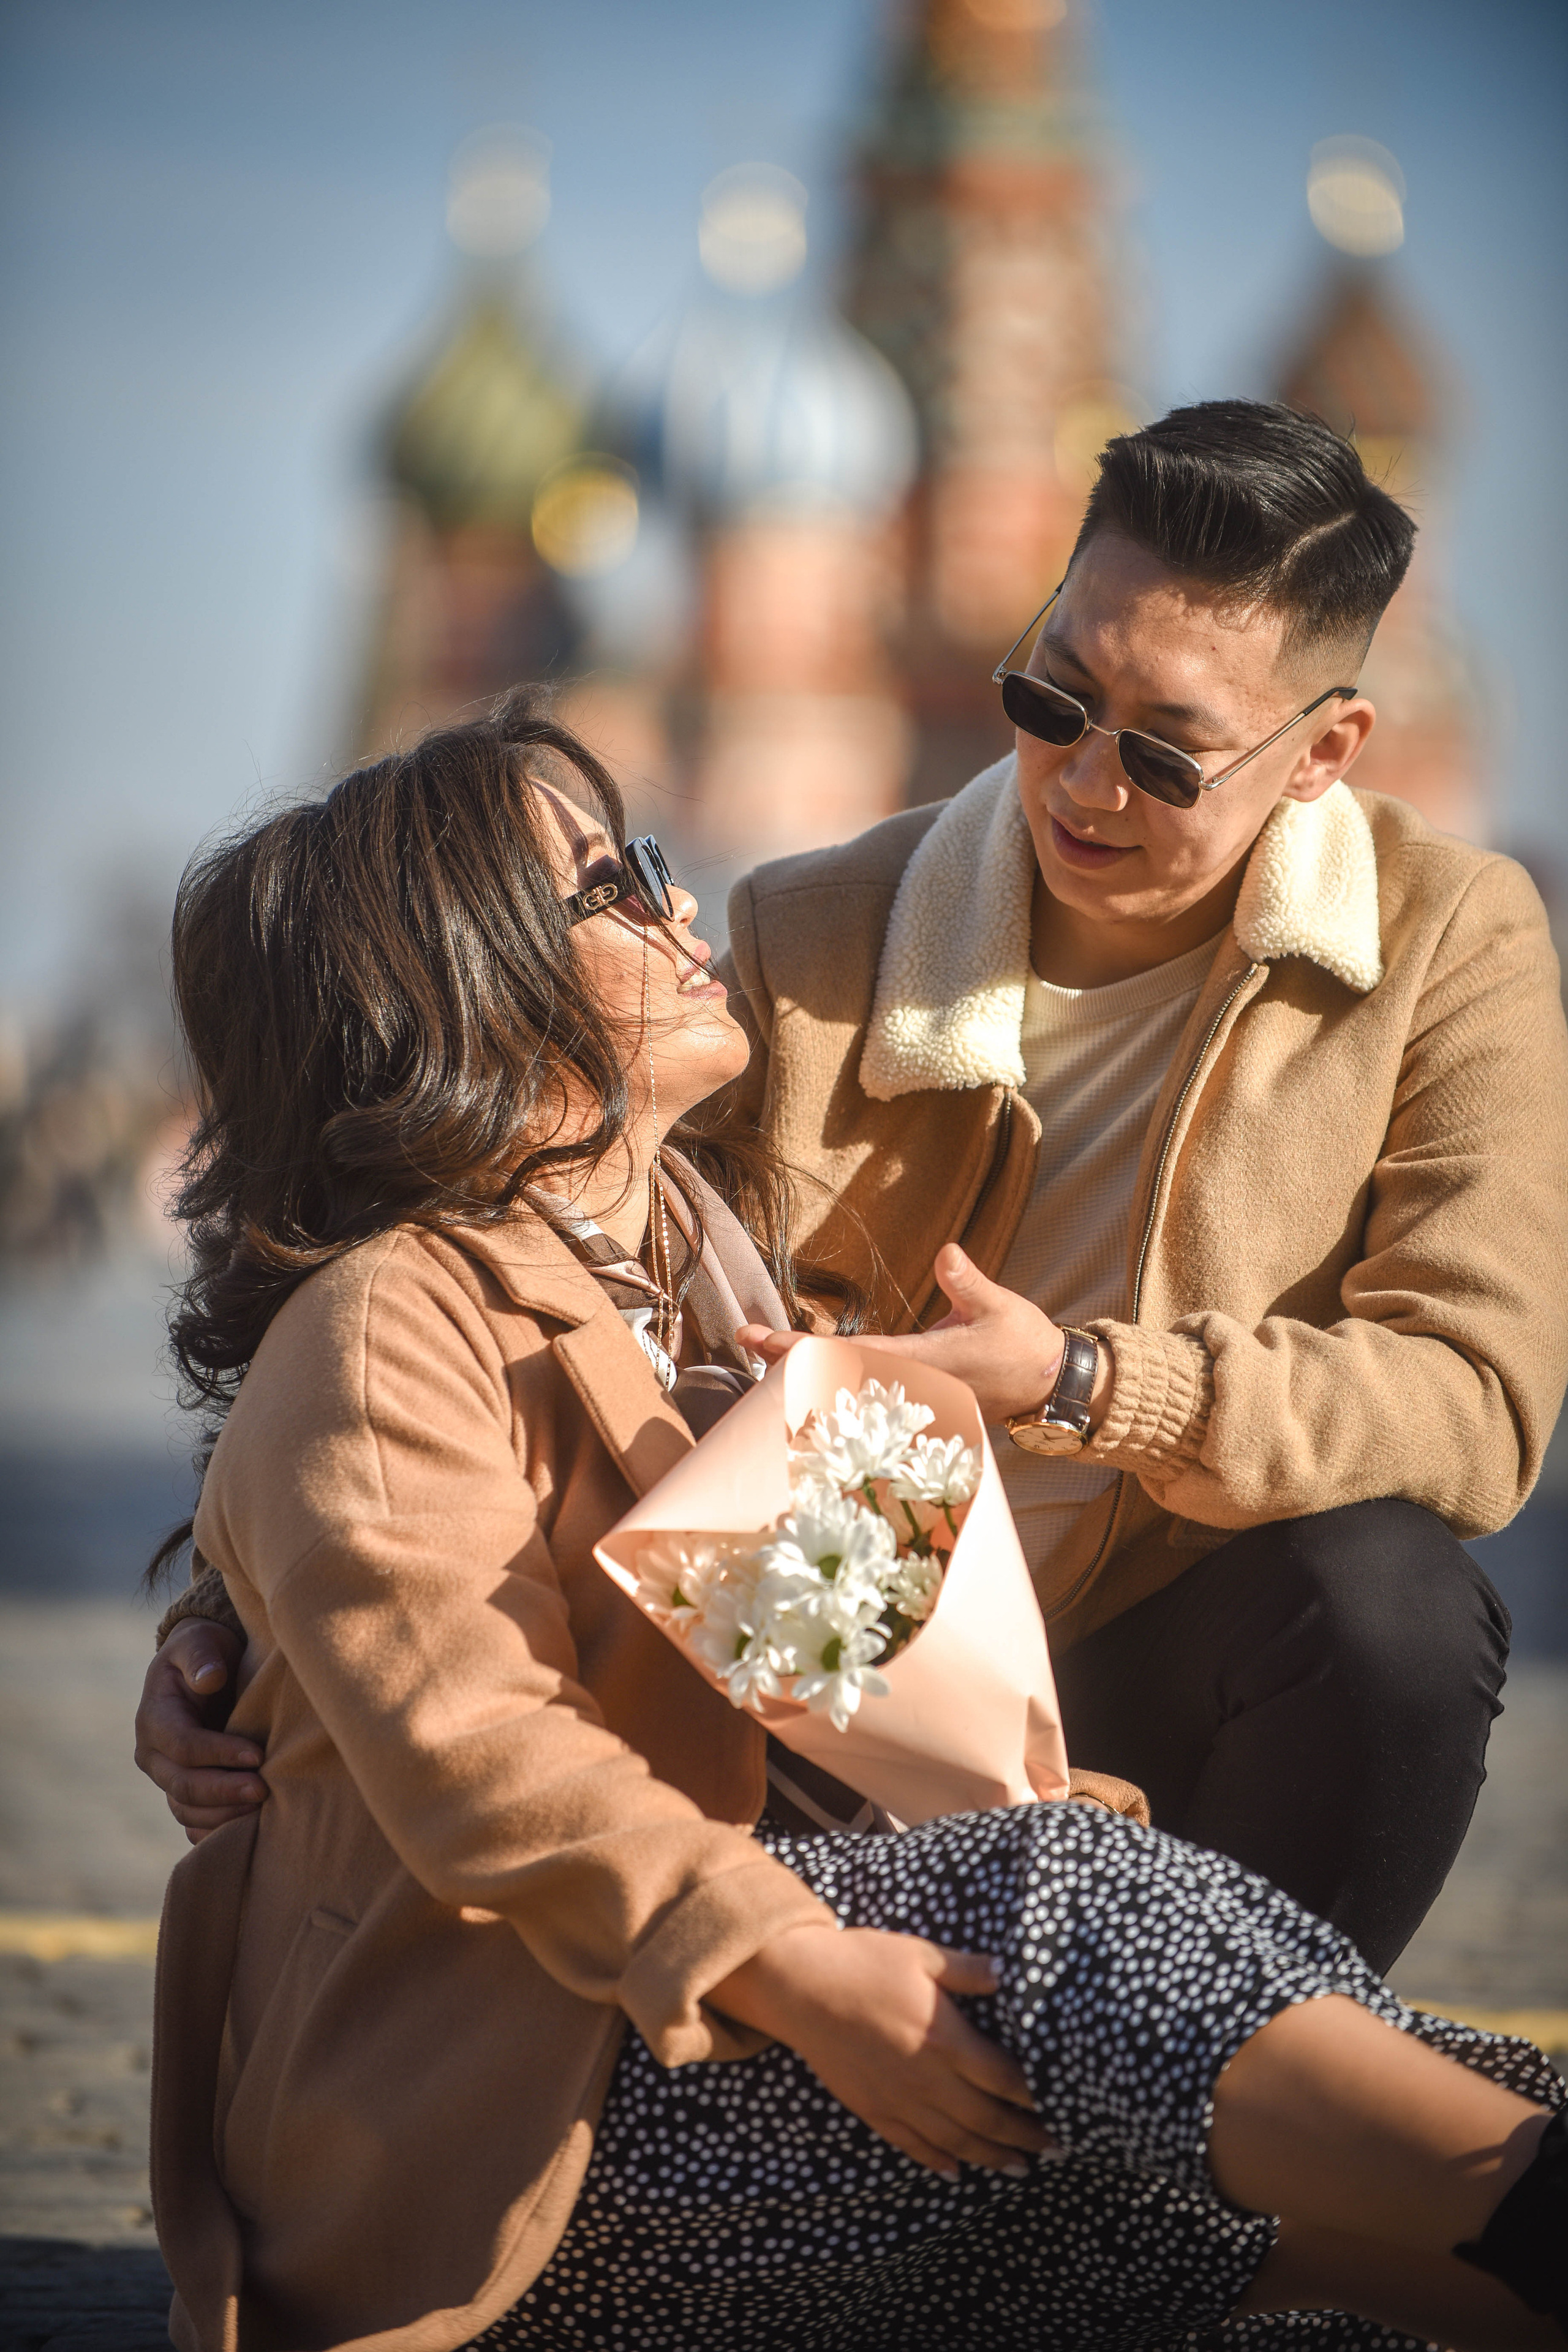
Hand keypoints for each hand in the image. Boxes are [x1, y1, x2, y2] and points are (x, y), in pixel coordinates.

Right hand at [133, 1620, 266, 1843]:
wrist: (203, 1669)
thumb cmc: (203, 1652)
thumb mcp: (199, 1642)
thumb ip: (201, 1656)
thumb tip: (210, 1678)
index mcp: (154, 1719)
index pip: (184, 1745)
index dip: (219, 1753)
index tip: (257, 1754)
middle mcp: (153, 1755)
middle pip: (183, 1785)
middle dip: (224, 1791)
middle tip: (264, 1791)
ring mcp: (166, 1777)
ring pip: (187, 1809)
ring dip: (223, 1815)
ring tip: (263, 1811)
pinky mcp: (183, 1792)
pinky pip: (192, 1822)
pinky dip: (215, 1831)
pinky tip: (246, 1831)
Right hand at [710, 1920, 1057, 2178]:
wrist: (800, 1987)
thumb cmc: (863, 1963)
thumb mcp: (921, 1955)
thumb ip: (968, 1970)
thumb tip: (1009, 1972)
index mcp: (945, 2040)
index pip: (1003, 2078)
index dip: (1035, 2096)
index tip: (1063, 2106)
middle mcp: (926, 2078)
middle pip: (986, 2119)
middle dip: (1024, 2137)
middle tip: (1056, 2150)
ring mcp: (898, 2099)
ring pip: (954, 2141)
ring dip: (990, 2157)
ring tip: (1019, 2168)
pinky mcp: (873, 2108)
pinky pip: (911, 2145)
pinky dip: (938, 2161)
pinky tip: (956, 2171)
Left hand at [738, 1243, 1110, 1427]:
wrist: (1052, 1386)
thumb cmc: (1026, 1344)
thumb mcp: (999, 1306)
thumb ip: (968, 1282)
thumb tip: (947, 1252)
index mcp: (925, 1362)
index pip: (852, 1356)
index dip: (805, 1349)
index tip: (765, 1338)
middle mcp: (911, 1384)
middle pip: (838, 1375)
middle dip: (791, 1359)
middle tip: (746, 1338)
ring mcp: (913, 1395)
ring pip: (848, 1386)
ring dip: (806, 1369)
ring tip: (764, 1351)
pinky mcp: (921, 1398)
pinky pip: (868, 1392)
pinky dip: (835, 1382)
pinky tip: (809, 1373)